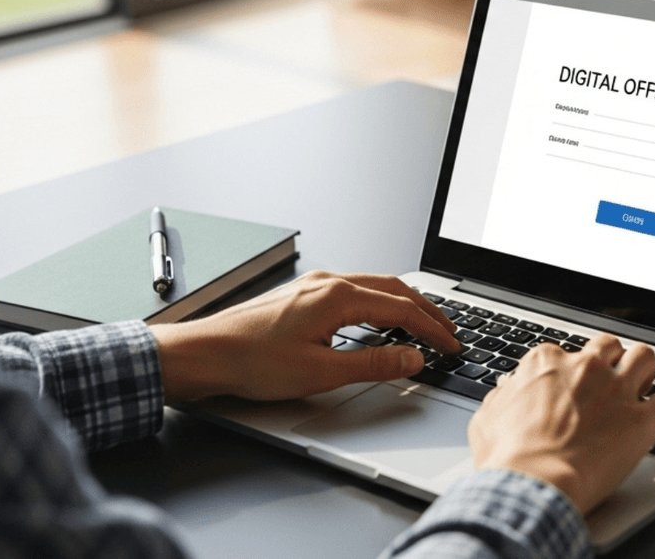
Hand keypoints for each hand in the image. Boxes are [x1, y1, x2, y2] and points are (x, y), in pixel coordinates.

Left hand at [150, 271, 460, 402]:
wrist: (204, 353)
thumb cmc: (251, 361)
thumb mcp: (321, 372)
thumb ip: (373, 364)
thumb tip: (412, 358)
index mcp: (337, 296)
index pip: (402, 309)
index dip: (432, 329)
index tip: (450, 345)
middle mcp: (328, 282)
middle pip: (393, 289)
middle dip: (426, 310)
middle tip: (447, 330)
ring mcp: (313, 286)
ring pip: (373, 287)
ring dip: (403, 304)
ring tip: (421, 323)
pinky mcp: (301, 296)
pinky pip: (353, 290)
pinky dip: (378, 303)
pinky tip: (377, 320)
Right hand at [468, 334, 654, 514]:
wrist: (532, 483)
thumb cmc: (507, 457)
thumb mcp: (488, 419)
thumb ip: (503, 397)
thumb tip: (507, 389)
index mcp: (547, 363)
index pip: (565, 353)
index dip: (570, 372)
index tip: (572, 387)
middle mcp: (585, 368)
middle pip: (609, 346)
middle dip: (612, 361)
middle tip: (612, 381)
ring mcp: (616, 390)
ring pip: (644, 357)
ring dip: (646, 371)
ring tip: (647, 386)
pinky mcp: (642, 419)